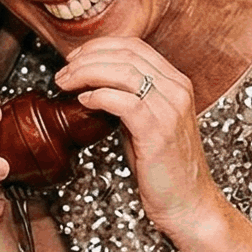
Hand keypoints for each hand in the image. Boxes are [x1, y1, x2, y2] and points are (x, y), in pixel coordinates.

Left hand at [55, 36, 217, 238]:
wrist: (188, 204)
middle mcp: (177, 90)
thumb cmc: (164, 167)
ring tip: (66, 84)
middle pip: (125, 54)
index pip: (134, 47)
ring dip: (86, 74)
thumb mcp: (148, 122)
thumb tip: (92, 85)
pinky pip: (123, 101)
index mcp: (176, 83)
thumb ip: (128, 99)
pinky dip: (98, 96)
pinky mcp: (158, 132)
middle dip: (86, 59)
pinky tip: (83, 102)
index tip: (74, 59)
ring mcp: (170, 110)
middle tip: (62, 73)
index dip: (99, 47)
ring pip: (122, 72)